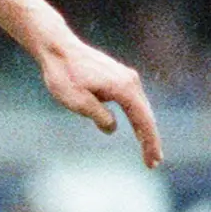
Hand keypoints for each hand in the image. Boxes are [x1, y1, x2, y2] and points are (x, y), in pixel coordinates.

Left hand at [39, 33, 163, 168]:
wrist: (57, 48)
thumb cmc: (64, 75)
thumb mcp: (78, 102)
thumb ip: (100, 117)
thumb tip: (112, 128)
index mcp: (124, 88)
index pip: (144, 121)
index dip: (150, 143)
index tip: (153, 161)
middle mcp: (130, 81)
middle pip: (147, 115)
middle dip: (150, 140)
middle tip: (153, 163)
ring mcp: (126, 76)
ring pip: (141, 108)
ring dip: (145, 129)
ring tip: (148, 151)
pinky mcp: (119, 76)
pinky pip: (133, 101)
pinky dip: (137, 117)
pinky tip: (137, 128)